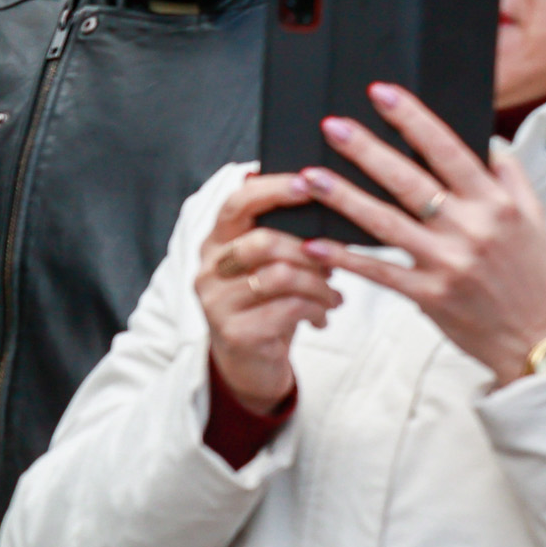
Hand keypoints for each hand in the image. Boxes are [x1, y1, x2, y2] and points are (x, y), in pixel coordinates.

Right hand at [196, 172, 340, 412]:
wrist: (248, 364)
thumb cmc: (266, 306)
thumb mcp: (269, 268)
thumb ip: (285, 238)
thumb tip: (332, 206)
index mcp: (217, 243)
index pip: (236, 204)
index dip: (273, 189)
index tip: (308, 183)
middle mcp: (210, 269)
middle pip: (263, 241)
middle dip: (311, 250)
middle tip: (335, 262)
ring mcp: (216, 302)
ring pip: (280, 276)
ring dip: (320, 285)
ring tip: (333, 295)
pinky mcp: (234, 332)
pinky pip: (287, 309)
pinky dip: (316, 309)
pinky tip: (322, 315)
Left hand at [301, 85, 545, 384]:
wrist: (536, 337)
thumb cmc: (530, 276)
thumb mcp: (533, 219)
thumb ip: (509, 177)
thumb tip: (486, 141)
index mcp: (497, 203)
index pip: (449, 149)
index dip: (413, 119)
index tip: (382, 94)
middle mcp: (472, 228)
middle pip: (409, 180)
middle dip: (366, 149)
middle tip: (331, 126)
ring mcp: (448, 262)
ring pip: (385, 223)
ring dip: (343, 198)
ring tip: (309, 176)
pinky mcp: (429, 295)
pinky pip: (379, 272)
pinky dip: (345, 257)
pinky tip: (314, 242)